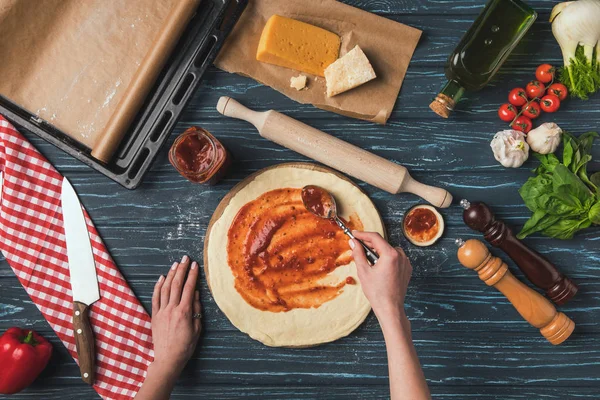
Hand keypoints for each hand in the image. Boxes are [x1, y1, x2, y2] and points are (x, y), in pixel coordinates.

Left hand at [151, 256, 201, 377]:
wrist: (168, 359)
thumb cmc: (186, 346)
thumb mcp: (197, 329)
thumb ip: (197, 309)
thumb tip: (196, 294)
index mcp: (185, 312)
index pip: (189, 288)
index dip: (192, 275)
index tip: (195, 265)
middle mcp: (172, 309)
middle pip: (177, 284)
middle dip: (182, 269)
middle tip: (185, 258)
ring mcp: (162, 312)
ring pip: (166, 288)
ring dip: (171, 274)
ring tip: (175, 264)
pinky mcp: (155, 316)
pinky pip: (155, 298)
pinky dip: (158, 286)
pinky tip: (162, 278)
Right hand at [349, 231, 412, 318]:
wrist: (390, 308)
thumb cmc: (377, 292)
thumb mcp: (363, 271)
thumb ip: (358, 254)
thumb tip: (353, 242)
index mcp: (391, 254)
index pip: (375, 237)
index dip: (362, 234)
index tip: (354, 234)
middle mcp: (401, 256)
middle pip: (382, 243)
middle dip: (369, 244)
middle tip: (357, 247)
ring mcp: (405, 262)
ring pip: (389, 250)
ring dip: (378, 251)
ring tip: (367, 259)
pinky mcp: (407, 269)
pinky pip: (395, 258)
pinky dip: (386, 258)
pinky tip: (378, 266)